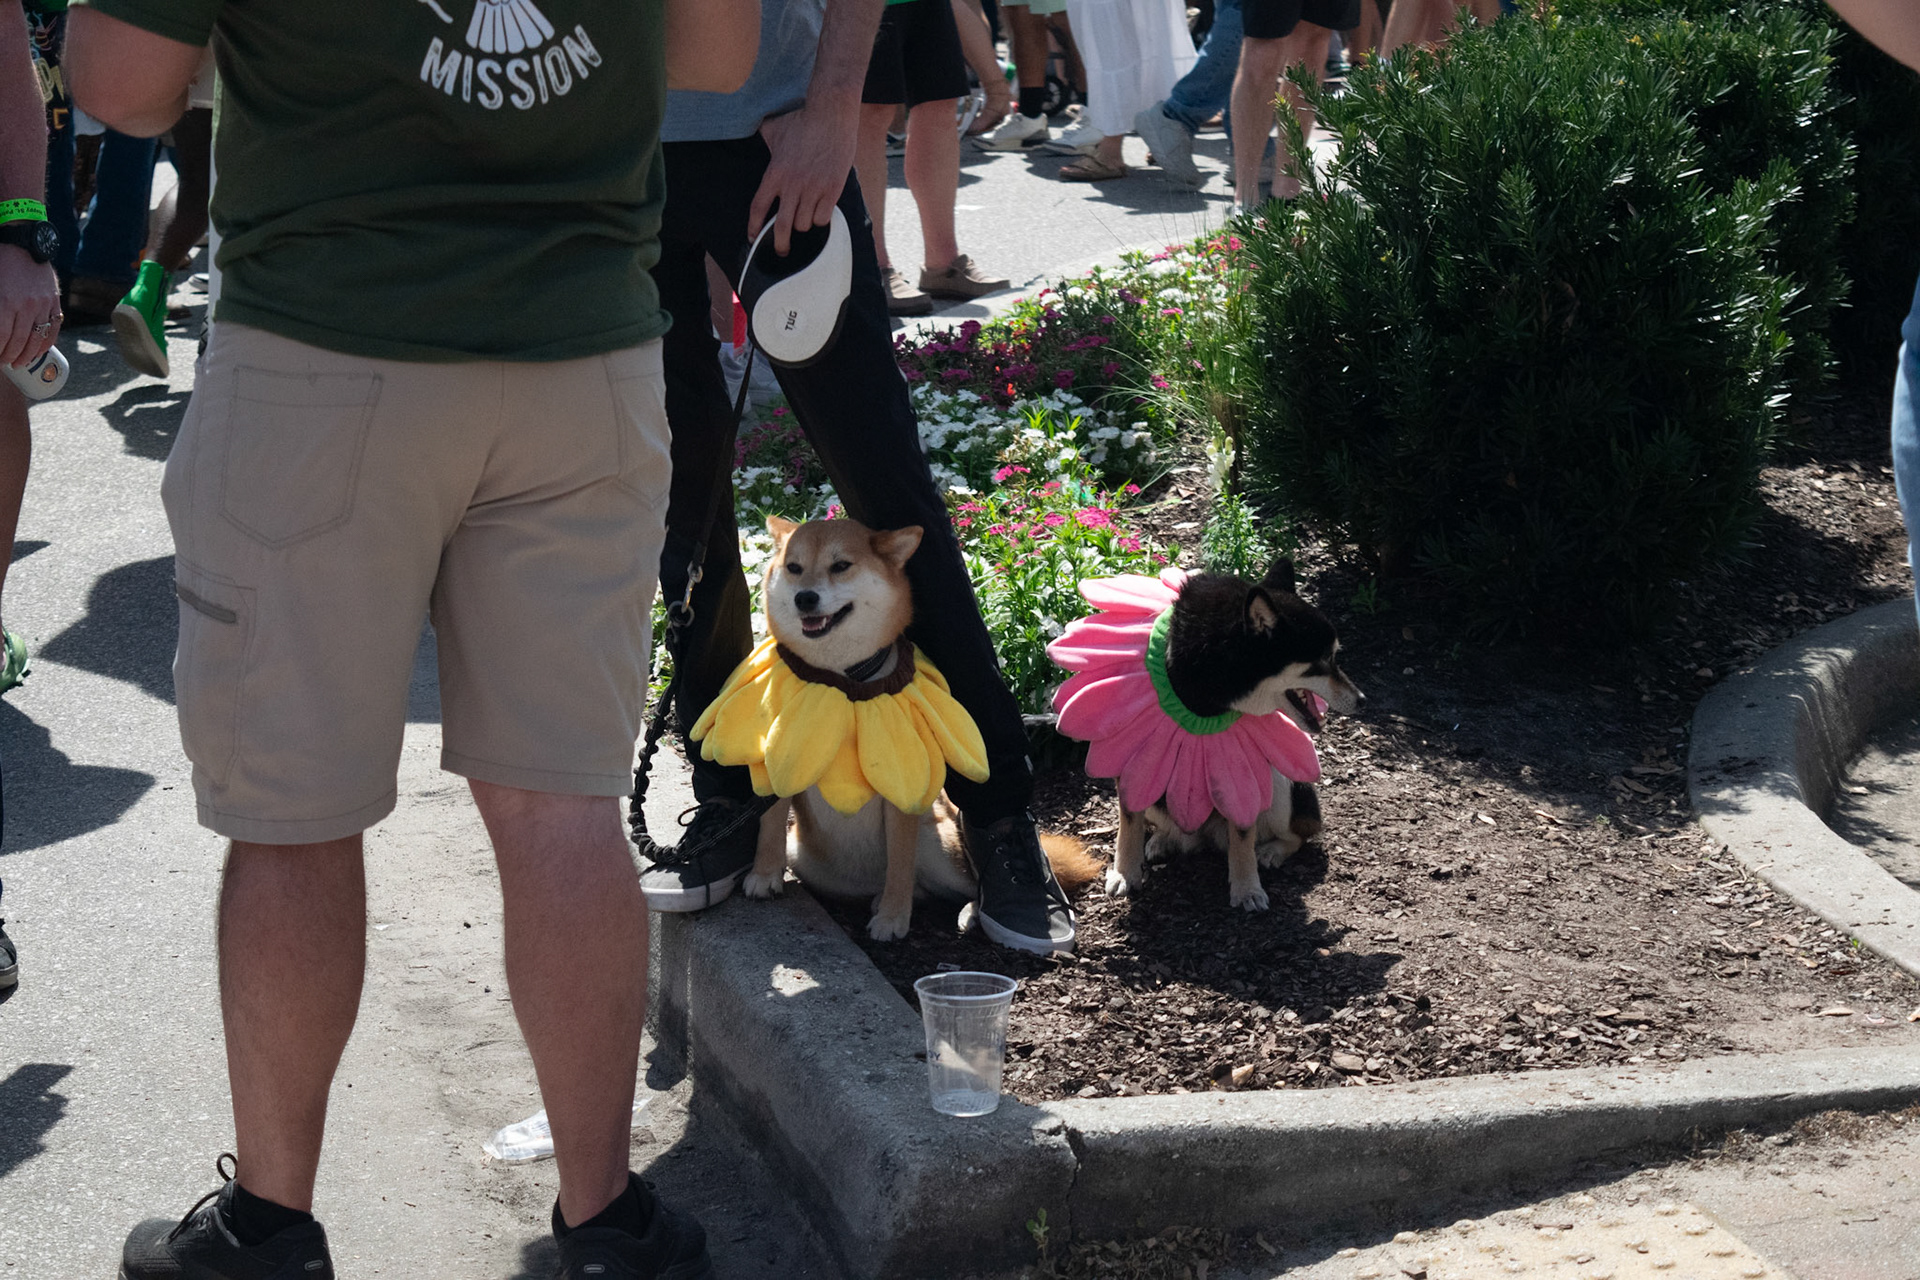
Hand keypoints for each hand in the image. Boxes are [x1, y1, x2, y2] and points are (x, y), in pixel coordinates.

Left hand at [0, 247, 60, 369]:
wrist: (23, 243)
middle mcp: (26, 306)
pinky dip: (46, 344)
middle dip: (9, 356)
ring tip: (18, 362)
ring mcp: (43, 305)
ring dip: (27, 355)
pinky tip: (38, 351)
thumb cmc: (0, 263)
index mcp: (6, 301)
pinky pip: (53, 329)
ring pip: (36, 339)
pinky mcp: (54, 302)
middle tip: (4, 362)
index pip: (1, 336)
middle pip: (18, 341)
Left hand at [750, 95, 860, 255]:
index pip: (758, 207)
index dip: (754, 227)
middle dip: (780, 245)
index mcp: (775, 173)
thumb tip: (754, 128)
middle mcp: (792, 184)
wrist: (831, 113)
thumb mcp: (775, 127)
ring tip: (805, 218)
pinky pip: (823, 218)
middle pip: (782, 227)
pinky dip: (821, 219)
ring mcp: (813, 188)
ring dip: (803, 225)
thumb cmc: (803, 118)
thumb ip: (763, 135)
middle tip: (781, 251)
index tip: (753, 237)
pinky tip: (821, 212)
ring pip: (804, 224)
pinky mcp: (832, 189)